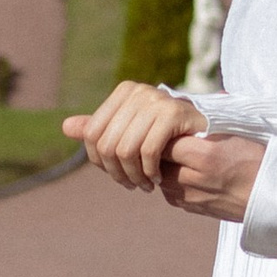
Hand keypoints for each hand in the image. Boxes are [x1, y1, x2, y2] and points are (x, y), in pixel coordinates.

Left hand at [63, 80, 206, 190]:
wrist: (210, 132)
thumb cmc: (168, 134)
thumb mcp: (133, 131)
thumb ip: (101, 129)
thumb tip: (66, 127)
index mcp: (124, 92)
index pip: (92, 134)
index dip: (100, 162)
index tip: (117, 175)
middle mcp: (138, 91)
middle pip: (107, 144)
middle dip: (118, 173)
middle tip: (133, 185)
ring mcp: (156, 100)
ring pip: (126, 150)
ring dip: (135, 176)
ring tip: (145, 184)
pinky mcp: (174, 113)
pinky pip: (148, 151)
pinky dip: (150, 171)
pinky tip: (157, 178)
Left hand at [163, 131, 265, 221]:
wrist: (273, 195)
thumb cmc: (258, 160)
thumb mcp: (234, 136)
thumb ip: (204, 129)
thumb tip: (183, 117)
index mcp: (206, 156)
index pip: (168, 142)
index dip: (170, 133)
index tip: (175, 128)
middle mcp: (195, 179)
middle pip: (160, 161)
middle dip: (164, 150)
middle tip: (174, 140)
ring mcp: (192, 197)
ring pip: (162, 178)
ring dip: (166, 167)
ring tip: (181, 158)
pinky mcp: (193, 208)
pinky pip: (170, 193)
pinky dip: (173, 182)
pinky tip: (186, 174)